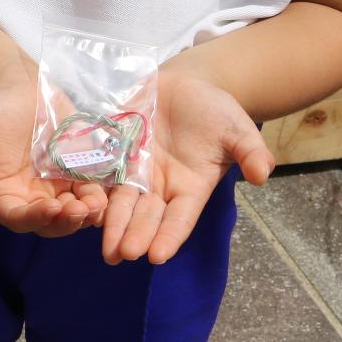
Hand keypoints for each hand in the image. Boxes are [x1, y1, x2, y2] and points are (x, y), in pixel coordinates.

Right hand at [0, 62, 107, 236]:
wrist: (14, 85)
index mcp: (2, 193)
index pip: (18, 217)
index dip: (35, 218)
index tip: (52, 209)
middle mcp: (31, 196)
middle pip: (51, 222)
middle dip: (67, 221)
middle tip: (82, 209)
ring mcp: (56, 186)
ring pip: (75, 212)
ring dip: (88, 213)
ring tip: (97, 203)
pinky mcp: (78, 171)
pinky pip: (93, 191)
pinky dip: (103, 195)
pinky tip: (110, 191)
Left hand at [100, 70, 274, 264]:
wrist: (186, 85)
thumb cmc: (217, 111)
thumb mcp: (238, 129)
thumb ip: (250, 151)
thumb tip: (262, 174)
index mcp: (191, 186)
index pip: (180, 218)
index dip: (169, 236)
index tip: (157, 257)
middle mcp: (161, 185)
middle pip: (146, 215)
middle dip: (135, 235)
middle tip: (122, 255)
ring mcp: (136, 170)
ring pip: (122, 201)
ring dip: (112, 224)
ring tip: (103, 247)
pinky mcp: (116, 152)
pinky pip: (101, 173)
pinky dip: (92, 190)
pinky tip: (79, 207)